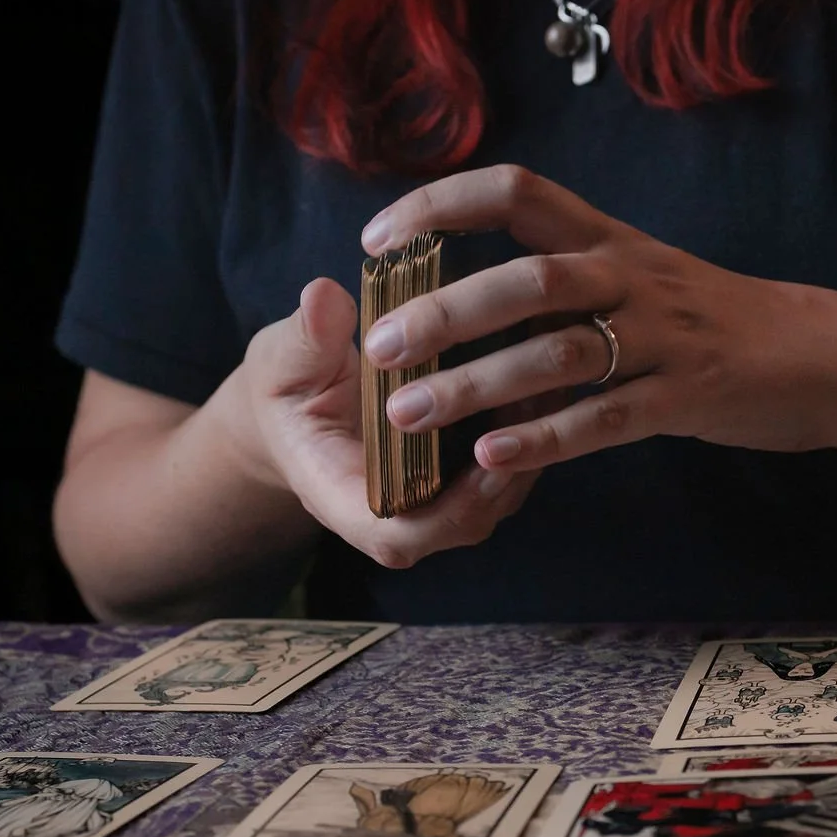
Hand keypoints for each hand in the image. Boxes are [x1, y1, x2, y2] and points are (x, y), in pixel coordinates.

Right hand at [223, 277, 539, 567]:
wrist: (297, 402)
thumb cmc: (286, 385)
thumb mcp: (284, 358)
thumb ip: (306, 339)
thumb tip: (324, 299)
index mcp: (344, 498)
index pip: (398, 537)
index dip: (447, 511)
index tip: (482, 456)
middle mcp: (397, 512)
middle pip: (465, 522)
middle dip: (507, 471)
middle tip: (538, 406)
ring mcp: (435, 497)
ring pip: (498, 494)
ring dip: (530, 445)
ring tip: (552, 383)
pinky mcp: (461, 472)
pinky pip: (506, 465)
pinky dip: (531, 428)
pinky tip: (547, 375)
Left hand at [357, 165, 836, 472]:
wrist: (822, 354)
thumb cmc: (710, 321)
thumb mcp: (638, 276)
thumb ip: (562, 282)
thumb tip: (462, 299)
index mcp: (610, 237)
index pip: (516, 191)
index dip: (440, 204)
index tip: (376, 237)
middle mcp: (631, 276)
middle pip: (529, 278)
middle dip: (447, 310)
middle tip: (380, 345)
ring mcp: (662, 337)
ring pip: (558, 353)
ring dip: (477, 384)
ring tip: (409, 415)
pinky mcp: (686, 396)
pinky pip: (606, 418)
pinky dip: (546, 439)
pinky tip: (493, 459)